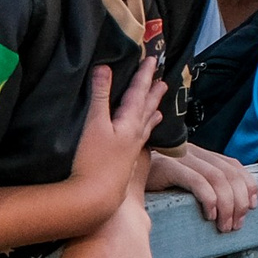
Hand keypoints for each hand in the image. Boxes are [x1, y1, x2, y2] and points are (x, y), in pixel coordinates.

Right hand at [68, 61, 163, 209]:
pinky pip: (140, 140)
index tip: (153, 59)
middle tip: (165, 81)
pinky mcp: (126, 162)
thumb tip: (104, 68)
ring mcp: (132, 150)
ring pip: (146, 126)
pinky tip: (141, 138)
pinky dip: (144, 133)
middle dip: (154, 93)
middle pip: (147, 109)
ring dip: (152, 113)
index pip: (139, 93)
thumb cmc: (93, 160)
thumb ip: (100, 96)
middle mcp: (135, 135)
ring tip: (160, 108)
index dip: (144, 75)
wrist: (96, 197)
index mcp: (129, 122)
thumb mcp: (94, 124)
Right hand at [147, 143, 257, 232]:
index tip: (252, 205)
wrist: (119, 178)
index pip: (234, 165)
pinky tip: (209, 214)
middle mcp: (193, 152)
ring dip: (227, 205)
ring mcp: (180, 158)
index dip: (248, 184)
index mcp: (200, 154)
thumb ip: (203, 184)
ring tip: (225, 225)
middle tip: (236, 224)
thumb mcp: (181, 182)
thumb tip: (231, 205)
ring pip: (217, 178)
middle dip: (239, 201)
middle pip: (229, 174)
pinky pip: (197, 181)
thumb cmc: (151, 185)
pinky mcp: (167, 167)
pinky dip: (209, 199)